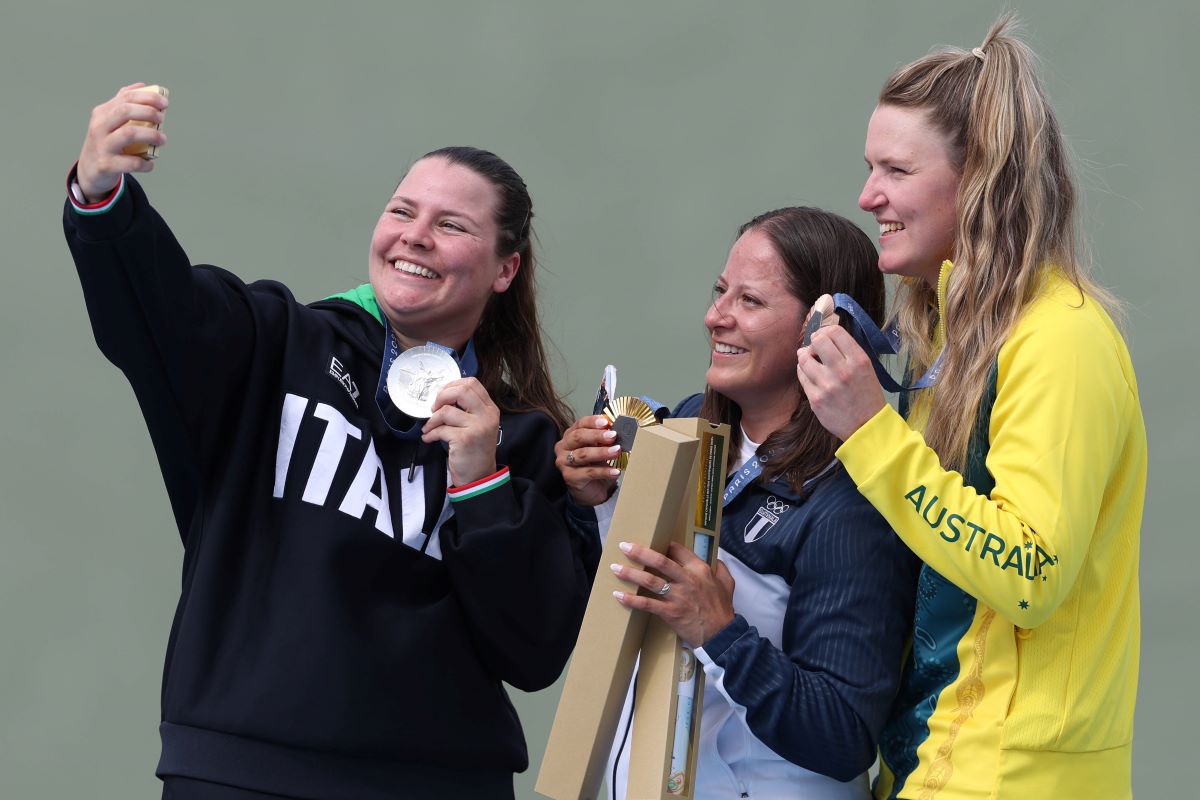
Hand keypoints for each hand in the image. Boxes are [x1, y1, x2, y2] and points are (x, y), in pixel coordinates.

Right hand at [76, 83, 168, 201]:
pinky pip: (131, 162)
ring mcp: (102, 145)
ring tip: (162, 139)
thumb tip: (142, 85)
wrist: (89, 170)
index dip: (148, 97)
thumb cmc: (105, 142)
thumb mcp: (108, 120)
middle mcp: (99, 126)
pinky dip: (145, 163)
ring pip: (128, 134)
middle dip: (148, 112)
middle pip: (125, 111)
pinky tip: (151, 163)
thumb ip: (122, 103)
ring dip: (151, 135)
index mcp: (102, 113)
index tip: (165, 103)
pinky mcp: (106, 164)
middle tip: (162, 118)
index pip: (126, 97)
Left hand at [422, 378, 499, 485]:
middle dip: (441, 397)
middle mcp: (486, 415)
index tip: (442, 396)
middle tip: (434, 408)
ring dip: (432, 420)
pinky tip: (428, 438)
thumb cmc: (474, 450)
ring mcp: (477, 427)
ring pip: (446, 411)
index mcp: (489, 409)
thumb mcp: (478, 424)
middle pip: (461, 390)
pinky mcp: (465, 439)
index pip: (472, 383)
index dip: (452, 385)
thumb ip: (468, 409)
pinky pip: (441, 429)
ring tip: (429, 428)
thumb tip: (444, 395)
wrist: (479, 476)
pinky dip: (430, 433)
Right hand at [554, 414, 620, 506]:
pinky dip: (604, 471)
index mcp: (570, 435)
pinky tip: (615, 471)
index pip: (580, 424)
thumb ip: (604, 438)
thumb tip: (616, 430)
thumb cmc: (594, 465)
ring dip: (602, 452)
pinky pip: (589, 472)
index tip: (606, 422)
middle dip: (597, 435)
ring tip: (617, 451)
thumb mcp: (599, 448)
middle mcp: (564, 447)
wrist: (591, 489)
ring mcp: (564, 462)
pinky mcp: (570, 477)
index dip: (593, 421)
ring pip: (583, 454)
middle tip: (613, 435)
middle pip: (578, 437)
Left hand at [611, 541, 735, 647]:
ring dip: (631, 574)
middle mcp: (687, 580)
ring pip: (650, 581)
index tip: (650, 541)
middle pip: (660, 562)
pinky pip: (647, 604)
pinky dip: (632, 600)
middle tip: (624, 546)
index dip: (663, 545)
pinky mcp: (670, 612)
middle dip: (640, 552)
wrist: (721, 635)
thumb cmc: (722, 609)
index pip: (678, 551)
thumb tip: (716, 560)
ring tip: (615, 568)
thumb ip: (721, 569)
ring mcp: (678, 596)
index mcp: (700, 570)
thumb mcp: (727, 583)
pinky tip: (619, 595)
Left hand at [796, 324, 885, 440]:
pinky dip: (803, 371)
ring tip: (810, 359)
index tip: (825, 336)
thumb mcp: (866, 369)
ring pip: (804, 358)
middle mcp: (842, 370)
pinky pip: (801, 376)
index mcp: (858, 360)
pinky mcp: (815, 399)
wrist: (867, 427)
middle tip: (815, 347)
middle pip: (817, 341)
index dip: (826, 331)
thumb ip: (848, 353)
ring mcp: (826, 385)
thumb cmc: (867, 396)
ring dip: (805, 356)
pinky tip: (809, 373)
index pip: (835, 332)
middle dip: (814, 341)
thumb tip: (824, 338)